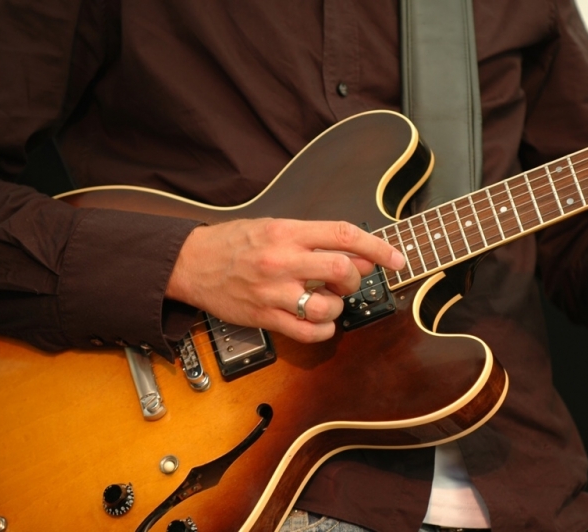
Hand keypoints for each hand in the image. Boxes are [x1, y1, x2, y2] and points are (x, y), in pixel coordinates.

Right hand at [165, 218, 404, 342]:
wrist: (190, 263)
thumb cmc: (234, 243)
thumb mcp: (275, 227)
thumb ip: (316, 240)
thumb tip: (359, 257)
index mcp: (287, 232)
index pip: (344, 235)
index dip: (378, 247)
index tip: (397, 258)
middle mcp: (282, 260)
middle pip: (342, 271)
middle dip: (354, 279)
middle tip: (346, 281)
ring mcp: (273, 292)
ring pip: (328, 308)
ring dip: (338, 308)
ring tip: (327, 302)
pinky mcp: (264, 317)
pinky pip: (308, 332)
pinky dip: (325, 331)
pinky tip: (321, 322)